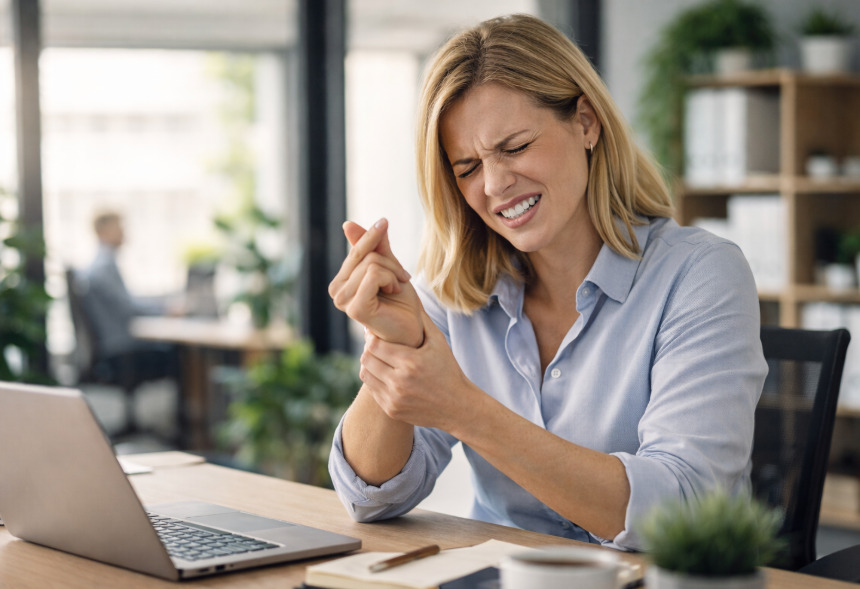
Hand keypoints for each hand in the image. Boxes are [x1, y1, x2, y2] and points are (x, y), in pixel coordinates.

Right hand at [328, 218, 423, 347]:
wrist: (412, 329)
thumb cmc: (400, 302)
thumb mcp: (388, 268)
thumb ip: (373, 248)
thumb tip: (347, 224)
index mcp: (341, 282)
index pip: (355, 250)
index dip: (372, 236)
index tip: (384, 221)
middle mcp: (336, 291)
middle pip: (364, 255)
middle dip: (390, 262)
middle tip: (402, 277)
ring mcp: (343, 301)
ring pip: (371, 263)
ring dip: (393, 272)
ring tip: (397, 287)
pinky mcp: (355, 308)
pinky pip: (374, 274)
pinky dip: (391, 279)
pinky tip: (394, 291)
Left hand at [359, 311, 477, 431]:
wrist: (457, 406)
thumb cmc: (448, 370)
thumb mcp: (439, 342)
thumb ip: (421, 320)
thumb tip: (409, 295)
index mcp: (410, 362)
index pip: (374, 345)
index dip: (373, 337)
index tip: (378, 333)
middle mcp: (399, 382)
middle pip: (367, 358)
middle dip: (370, 349)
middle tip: (377, 344)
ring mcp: (394, 398)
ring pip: (365, 374)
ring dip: (370, 364)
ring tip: (381, 358)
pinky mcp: (391, 409)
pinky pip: (372, 389)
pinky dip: (375, 379)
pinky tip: (385, 373)